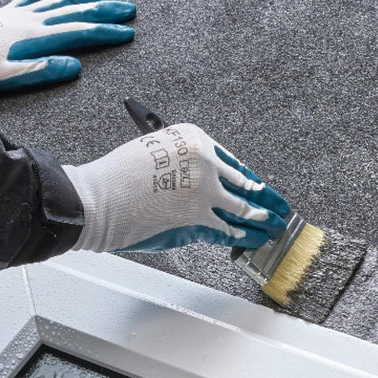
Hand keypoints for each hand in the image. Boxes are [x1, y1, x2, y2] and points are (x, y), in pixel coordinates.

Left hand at [0, 0, 135, 94]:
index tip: (127, 33)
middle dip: (106, 10)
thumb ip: (44, 71)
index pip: (81, 34)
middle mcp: (31, 21)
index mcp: (35, 39)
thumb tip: (74, 66)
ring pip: (60, 2)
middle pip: (77, 12)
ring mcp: (19, 14)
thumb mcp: (11, 78)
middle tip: (128, 10)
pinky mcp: (7, 14)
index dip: (106, 33)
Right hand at [63, 124, 290, 252]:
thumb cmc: (114, 177)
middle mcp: (205, 162)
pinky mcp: (197, 218)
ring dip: (262, 219)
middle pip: (243, 182)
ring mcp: (204, 191)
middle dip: (265, 197)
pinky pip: (226, 228)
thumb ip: (179, 166)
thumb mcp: (151, 153)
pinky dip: (242, 235)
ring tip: (275, 225)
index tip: (258, 185)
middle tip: (280, 205)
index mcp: (194, 139)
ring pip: (242, 207)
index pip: (231, 161)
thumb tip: (196, 184)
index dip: (248, 177)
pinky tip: (252, 237)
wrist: (97, 199)